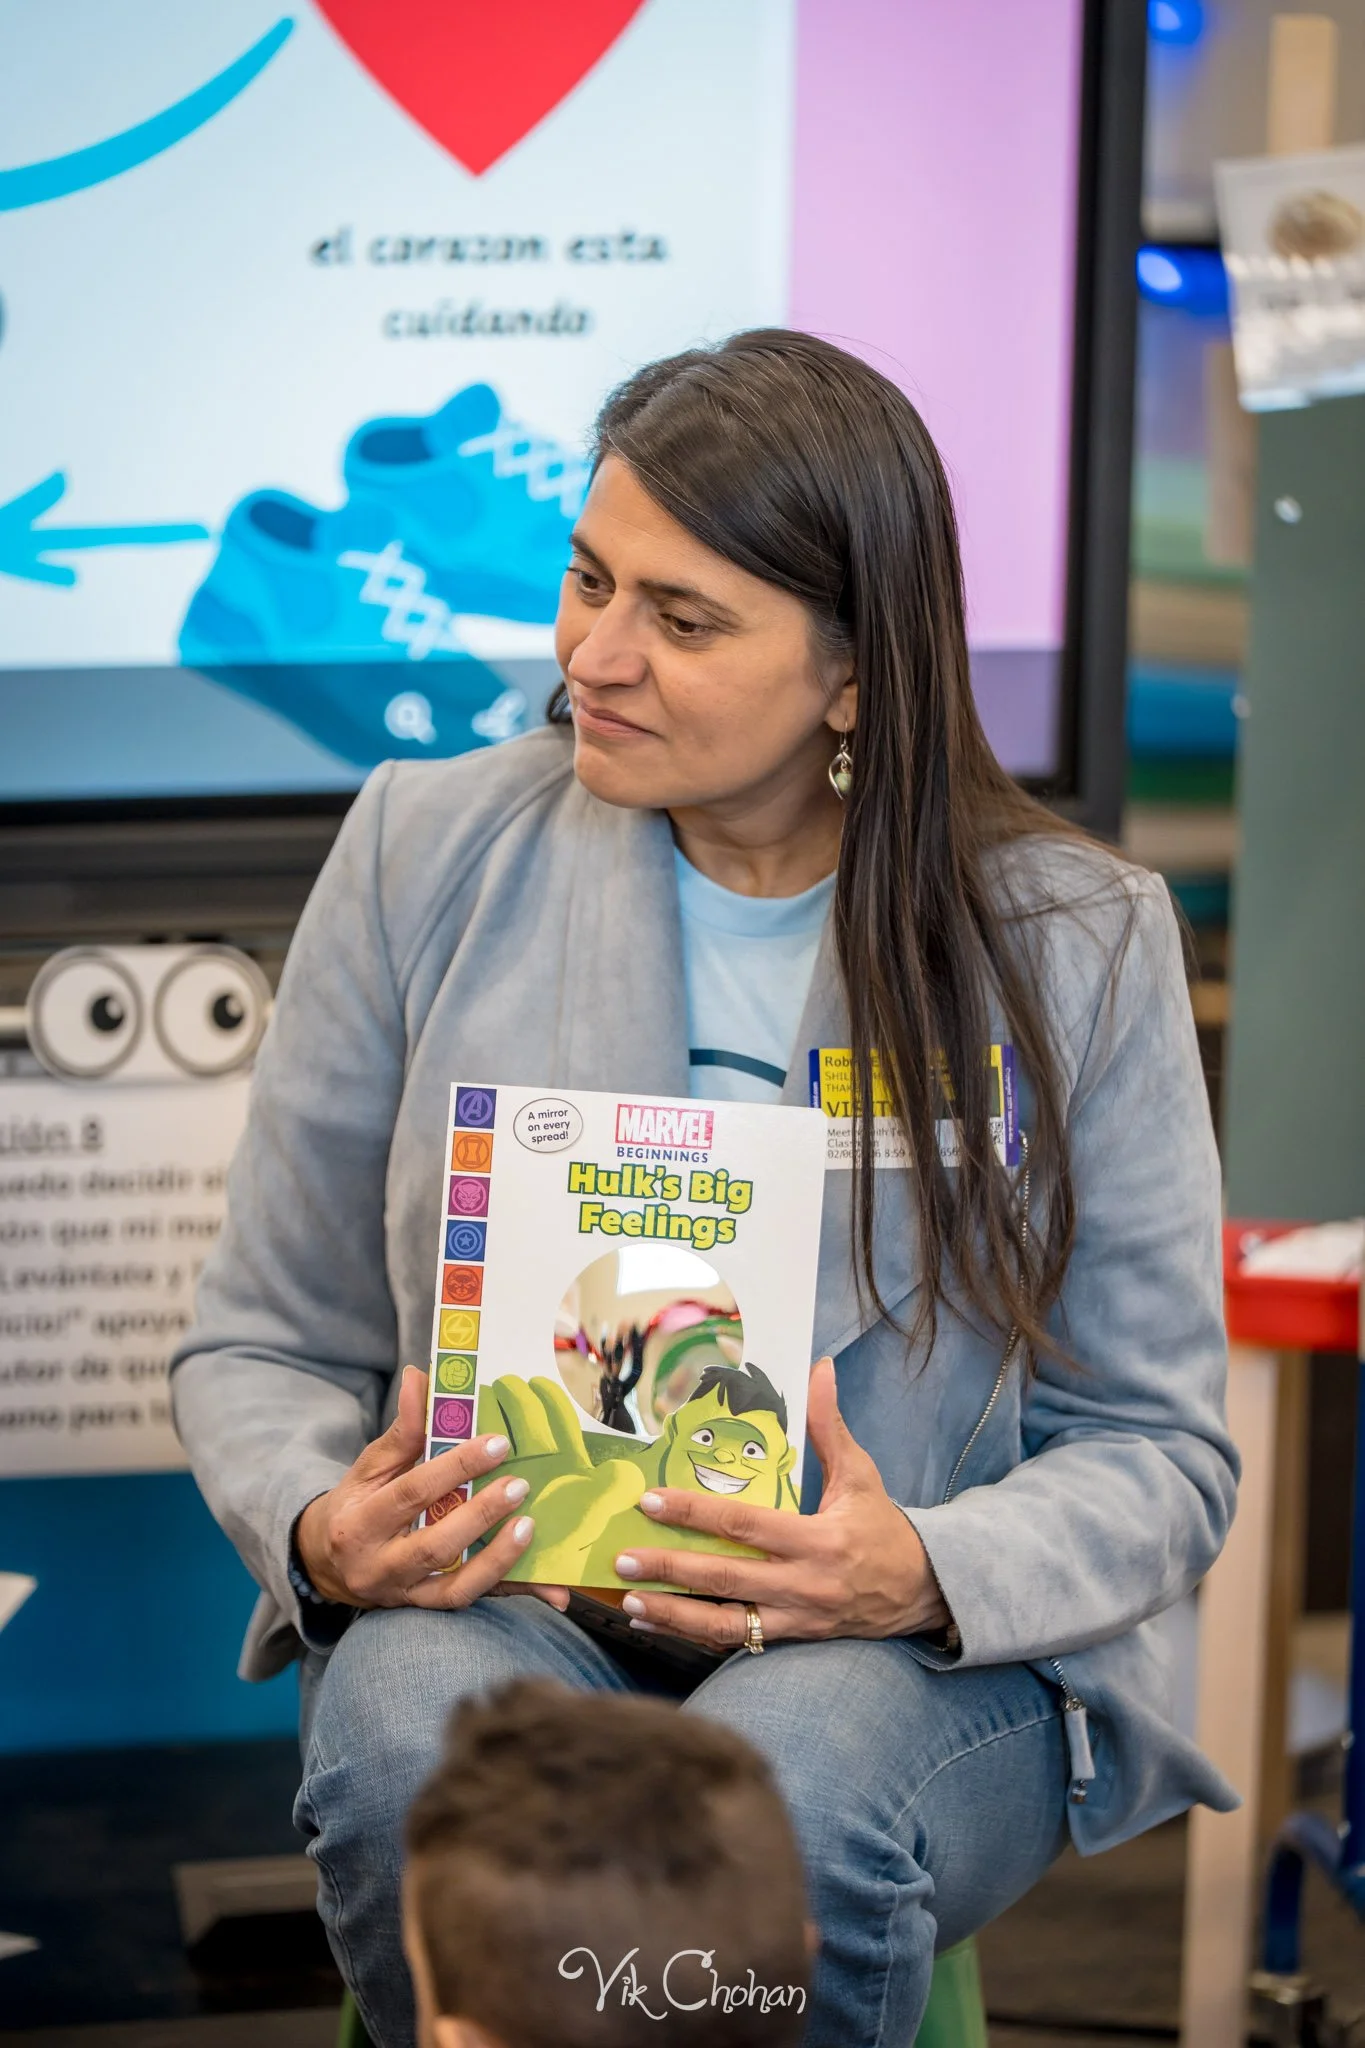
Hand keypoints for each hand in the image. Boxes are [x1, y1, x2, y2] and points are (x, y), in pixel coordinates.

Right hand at [294, 1365, 538, 1609]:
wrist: (326, 1565)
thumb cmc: (354, 1506)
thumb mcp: (367, 1467)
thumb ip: (401, 1431)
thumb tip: (419, 1377)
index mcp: (358, 1524)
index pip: (411, 1493)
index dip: (455, 1468)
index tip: (497, 1443)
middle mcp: (378, 1567)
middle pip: (434, 1546)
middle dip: (480, 1516)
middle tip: (519, 1485)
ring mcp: (404, 1595)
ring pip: (455, 1589)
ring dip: (497, 1560)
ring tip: (529, 1527)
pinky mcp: (427, 1609)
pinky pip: (474, 1602)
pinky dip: (511, 1592)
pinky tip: (550, 1589)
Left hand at [609, 1356, 951, 1652]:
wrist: (924, 1592)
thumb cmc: (885, 1529)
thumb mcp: (862, 1475)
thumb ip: (830, 1425)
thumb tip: (820, 1368)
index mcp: (817, 1540)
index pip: (744, 1525)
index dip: (694, 1514)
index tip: (651, 1501)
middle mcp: (802, 1585)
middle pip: (725, 1578)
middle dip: (670, 1569)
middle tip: (622, 1558)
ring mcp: (794, 1619)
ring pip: (725, 1625)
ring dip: (673, 1615)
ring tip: (629, 1603)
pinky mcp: (790, 1639)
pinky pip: (735, 1642)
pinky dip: (693, 1634)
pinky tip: (656, 1623)